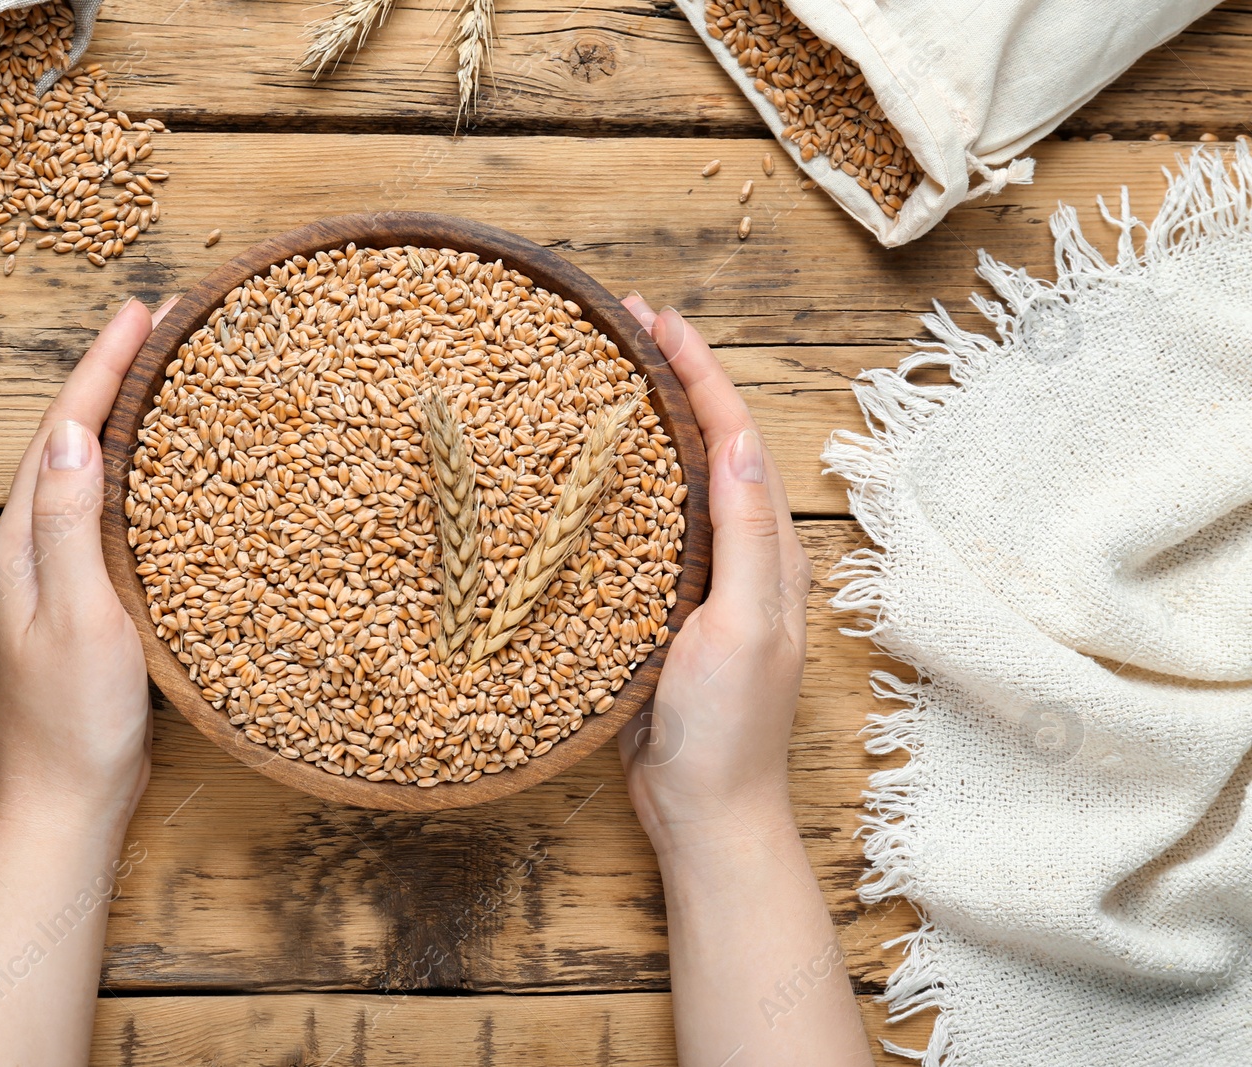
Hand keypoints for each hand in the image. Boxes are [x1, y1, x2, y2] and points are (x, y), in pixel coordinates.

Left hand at [0, 296, 177, 831]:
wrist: (67, 803)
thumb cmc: (73, 721)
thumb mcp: (76, 614)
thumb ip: (67, 523)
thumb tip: (70, 431)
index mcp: (17, 543)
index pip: (60, 431)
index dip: (101, 368)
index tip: (140, 312)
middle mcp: (26, 549)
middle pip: (67, 441)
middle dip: (110, 377)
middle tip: (160, 326)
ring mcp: (52, 577)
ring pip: (85, 474)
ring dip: (121, 419)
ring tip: (165, 376)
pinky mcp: (83, 602)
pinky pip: (105, 516)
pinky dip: (135, 477)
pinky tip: (166, 474)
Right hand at [617, 296, 811, 855]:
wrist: (702, 811)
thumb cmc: (729, 728)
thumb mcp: (742, 626)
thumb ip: (747, 537)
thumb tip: (743, 440)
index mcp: (767, 551)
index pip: (735, 437)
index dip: (698, 373)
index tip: (657, 318)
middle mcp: (736, 556)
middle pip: (706, 447)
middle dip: (671, 381)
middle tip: (621, 329)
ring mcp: (695, 583)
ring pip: (671, 485)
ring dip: (642, 427)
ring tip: (598, 378)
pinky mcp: (656, 611)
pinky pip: (638, 532)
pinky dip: (614, 489)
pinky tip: (576, 477)